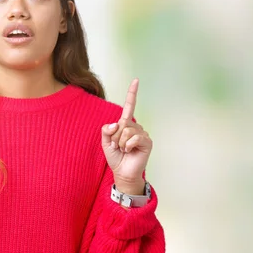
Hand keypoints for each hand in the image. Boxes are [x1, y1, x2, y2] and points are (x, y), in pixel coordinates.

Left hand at [101, 79, 152, 194]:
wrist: (122, 172)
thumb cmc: (115, 157)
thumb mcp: (105, 142)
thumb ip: (106, 130)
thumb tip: (116, 124)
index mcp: (126, 124)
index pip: (130, 106)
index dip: (132, 93)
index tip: (136, 80)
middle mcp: (136, 127)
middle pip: (122, 123)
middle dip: (115, 136)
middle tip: (117, 146)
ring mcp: (142, 134)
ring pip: (127, 130)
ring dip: (121, 142)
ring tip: (124, 150)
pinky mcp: (147, 142)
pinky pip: (134, 137)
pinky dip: (128, 145)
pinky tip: (130, 151)